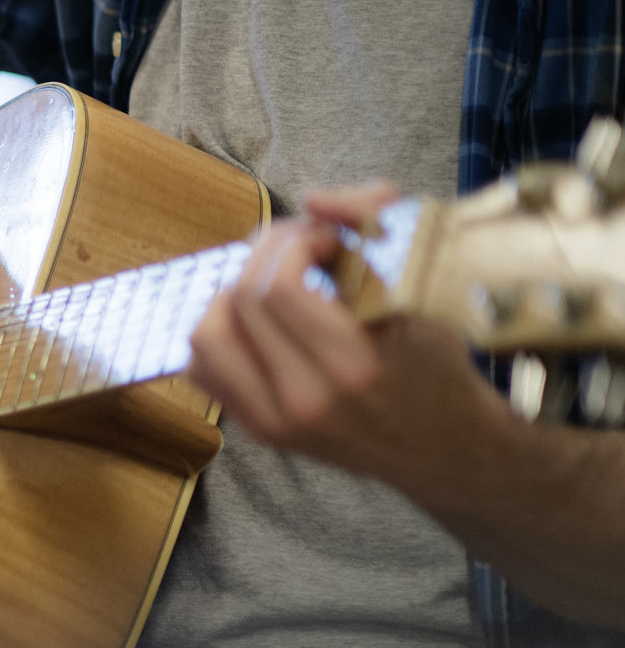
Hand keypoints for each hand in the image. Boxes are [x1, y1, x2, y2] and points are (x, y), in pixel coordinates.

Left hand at [185, 183, 514, 494]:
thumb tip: (315, 199)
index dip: (295, 241)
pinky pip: (203, 367)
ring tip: (274, 279)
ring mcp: (273, 422)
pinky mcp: (257, 430)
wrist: (444, 447)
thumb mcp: (425, 292)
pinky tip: (258, 319)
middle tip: (301, 246)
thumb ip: (374, 230)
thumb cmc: (438, 363)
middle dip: (266, 254)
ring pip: (206, 335)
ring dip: (232, 292)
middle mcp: (305, 402)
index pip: (278, 287)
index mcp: (354, 368)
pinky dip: (221, 331)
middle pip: (240, 301)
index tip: (328, 236)